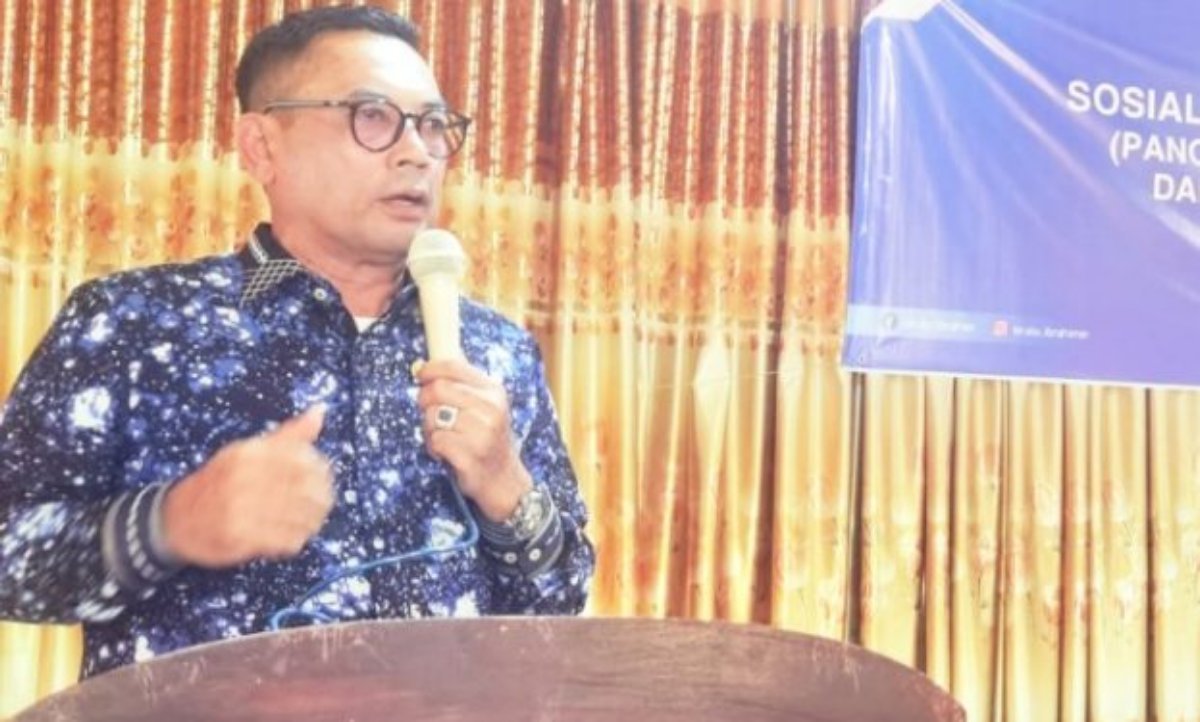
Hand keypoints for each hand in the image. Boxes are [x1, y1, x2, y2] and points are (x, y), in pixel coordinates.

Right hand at [161, 405, 334, 567]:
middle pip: (304, 488)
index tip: (323, 477)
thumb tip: (320, 411)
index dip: (321, 470)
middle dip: (321, 497)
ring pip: (298, 516)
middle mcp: (243, 478)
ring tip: (310, 520)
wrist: (174, 519)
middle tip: (322, 502)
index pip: (302, 458)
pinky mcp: (239, 538)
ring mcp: (239, 509)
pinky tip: (294, 535)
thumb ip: (287, 434)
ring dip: (312, 520)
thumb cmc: (218, 482)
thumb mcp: (248, 450)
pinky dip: (296, 539)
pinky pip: (285, 540)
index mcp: (247, 453)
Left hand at [415, 359, 530, 521]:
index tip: (420, 375)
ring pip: (432, 416)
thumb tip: (421, 367)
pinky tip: (444, 453)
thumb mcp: (485, 407)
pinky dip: (433, 447)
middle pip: (437, 389)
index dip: (430, 369)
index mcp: (494, 391)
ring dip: (428, 428)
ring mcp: (482, 434)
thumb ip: (459, 386)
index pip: (453, 366)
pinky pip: (435, 440)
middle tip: (430, 414)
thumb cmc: (487, 440)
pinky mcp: (470, 456)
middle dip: (424, 400)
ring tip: (442, 437)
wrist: (505, 481)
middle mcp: (491, 409)